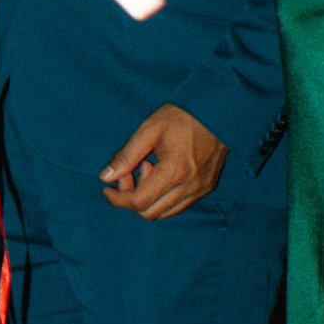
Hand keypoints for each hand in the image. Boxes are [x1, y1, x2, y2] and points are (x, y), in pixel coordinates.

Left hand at [99, 103, 226, 219]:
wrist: (217, 111)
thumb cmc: (181, 117)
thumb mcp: (149, 130)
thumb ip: (126, 156)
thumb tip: (105, 178)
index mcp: (175, 171)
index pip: (139, 202)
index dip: (118, 199)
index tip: (107, 189)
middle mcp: (190, 187)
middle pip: (151, 213)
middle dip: (131, 198)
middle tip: (128, 172)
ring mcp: (201, 190)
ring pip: (165, 212)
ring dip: (148, 198)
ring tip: (147, 168)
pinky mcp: (207, 188)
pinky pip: (179, 205)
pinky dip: (163, 197)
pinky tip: (161, 173)